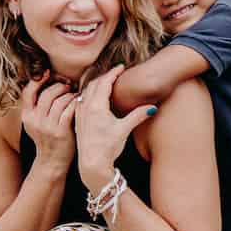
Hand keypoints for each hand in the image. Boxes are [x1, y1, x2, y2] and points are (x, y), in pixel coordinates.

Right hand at [20, 73, 77, 169]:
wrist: (52, 161)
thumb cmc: (48, 138)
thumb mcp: (36, 123)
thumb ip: (38, 106)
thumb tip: (48, 83)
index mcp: (27, 116)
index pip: (28, 92)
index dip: (38, 80)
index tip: (48, 73)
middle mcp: (35, 120)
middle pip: (47, 93)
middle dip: (59, 86)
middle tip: (68, 85)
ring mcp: (47, 126)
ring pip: (59, 100)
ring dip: (69, 94)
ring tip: (74, 94)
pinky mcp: (61, 131)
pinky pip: (69, 109)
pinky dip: (75, 103)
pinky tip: (79, 102)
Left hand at [75, 65, 156, 192]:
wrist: (92, 164)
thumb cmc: (108, 147)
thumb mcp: (124, 129)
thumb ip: (138, 116)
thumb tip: (153, 107)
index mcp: (97, 106)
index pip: (104, 82)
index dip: (113, 73)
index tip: (121, 67)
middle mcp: (86, 107)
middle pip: (94, 84)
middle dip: (105, 76)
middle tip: (115, 73)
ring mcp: (80, 114)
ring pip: (86, 92)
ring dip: (95, 85)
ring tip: (105, 83)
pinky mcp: (78, 121)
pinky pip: (81, 100)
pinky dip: (88, 94)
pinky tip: (94, 99)